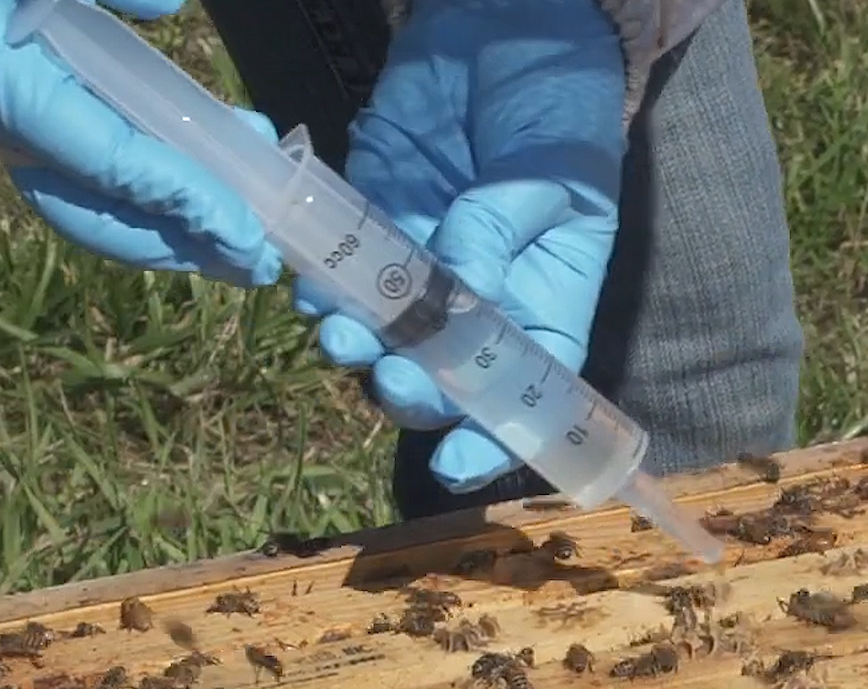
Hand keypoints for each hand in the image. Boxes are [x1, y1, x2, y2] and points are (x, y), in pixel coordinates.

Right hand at [0, 0, 281, 284]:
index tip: (244, 234)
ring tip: (247, 232)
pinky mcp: (31, 99)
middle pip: (102, 210)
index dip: (183, 202)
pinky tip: (211, 165)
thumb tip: (164, 5)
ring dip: (175, 220)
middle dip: (184, 243)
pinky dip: (153, 179)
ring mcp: (13, 115)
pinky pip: (95, 161)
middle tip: (259, 262)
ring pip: (99, 196)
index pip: (109, 164)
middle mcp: (1, 114)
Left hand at [295, 0, 626, 494]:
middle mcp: (480, 297)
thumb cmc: (561, 103)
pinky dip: (316, 288)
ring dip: (353, 347)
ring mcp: (421, 259)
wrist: (511, 22)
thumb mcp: (552, 172)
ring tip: (335, 331)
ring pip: (378, 335)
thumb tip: (458, 295)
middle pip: (440, 378)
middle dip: (409, 393)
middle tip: (389, 377)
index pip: (521, 395)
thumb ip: (501, 231)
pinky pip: (335, 271)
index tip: (452, 465)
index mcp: (546, 300)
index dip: (488, 438)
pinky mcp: (369, 215)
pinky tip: (306, 284)